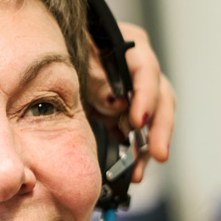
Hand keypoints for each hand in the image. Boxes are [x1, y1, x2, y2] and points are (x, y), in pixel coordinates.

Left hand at [86, 22, 174, 182]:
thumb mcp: (78, 60)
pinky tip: (133, 170)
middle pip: (161, 98)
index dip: (145, 96)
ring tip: (138, 171)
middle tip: (158, 154)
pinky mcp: (131, 112)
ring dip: (149, 148)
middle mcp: (141, 70)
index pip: (146, 70)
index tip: (138, 121)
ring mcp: (140, 92)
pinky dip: (137, 152)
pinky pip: (141, 133)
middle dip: (159, 129)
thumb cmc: (70, 52)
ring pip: (155, 120)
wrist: (59, 59)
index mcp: (130, 49)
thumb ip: (97, 79)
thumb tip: (117, 102)